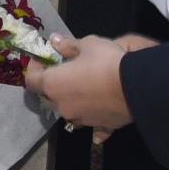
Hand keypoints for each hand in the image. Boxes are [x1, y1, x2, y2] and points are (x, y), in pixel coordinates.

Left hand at [20, 32, 153, 136]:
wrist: (137, 86)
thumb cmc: (106, 62)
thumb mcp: (88, 45)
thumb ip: (68, 45)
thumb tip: (55, 41)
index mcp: (53, 85)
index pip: (31, 80)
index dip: (33, 68)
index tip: (41, 59)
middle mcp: (63, 105)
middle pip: (47, 98)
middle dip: (50, 86)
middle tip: (60, 73)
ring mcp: (81, 119)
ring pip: (68, 113)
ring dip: (69, 103)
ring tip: (79, 92)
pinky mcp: (100, 126)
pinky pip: (93, 128)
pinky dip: (93, 124)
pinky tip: (96, 129)